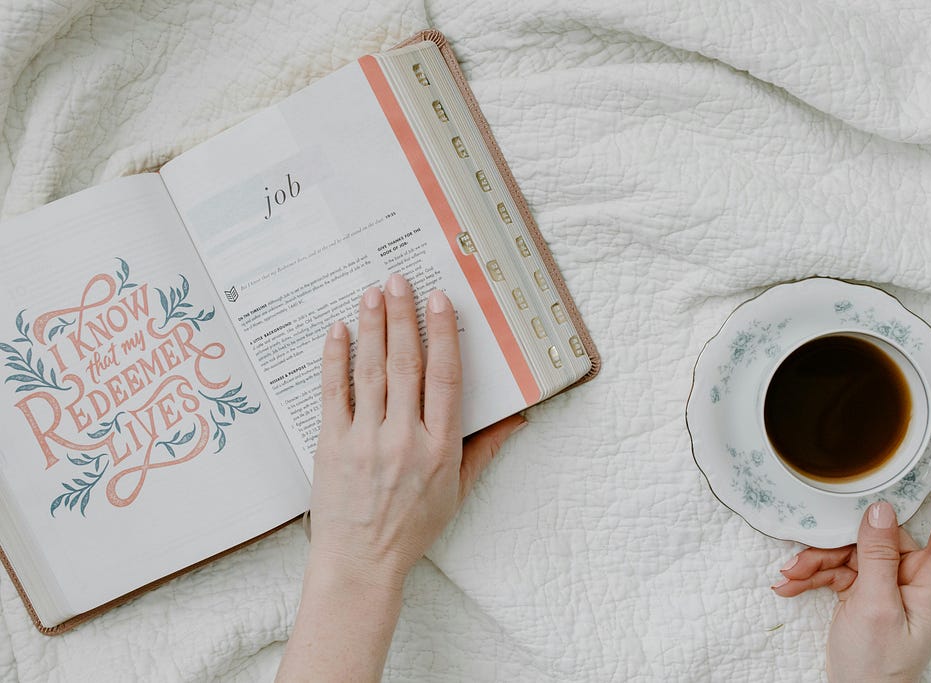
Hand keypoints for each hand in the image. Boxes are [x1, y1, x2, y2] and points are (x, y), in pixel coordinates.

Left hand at [306, 274, 524, 583]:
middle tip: (399, 280)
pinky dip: (335, 360)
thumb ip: (485, 448)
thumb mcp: (458, 491)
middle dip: (403, 317)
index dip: (443, 334)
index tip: (440, 300)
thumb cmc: (412, 528)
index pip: (445, 377)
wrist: (361, 564)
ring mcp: (366, 441)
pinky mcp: (332, 446)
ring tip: (371, 293)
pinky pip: (334, 394)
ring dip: (372, 328)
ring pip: (372, 372)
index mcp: (440, 447)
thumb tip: (518, 418)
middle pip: (406, 365)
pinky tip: (338, 332)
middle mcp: (405, 439)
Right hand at [772, 438, 930, 681]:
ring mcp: (892, 581)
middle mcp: (917, 574)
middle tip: (806, 551)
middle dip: (837, 540)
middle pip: (881, 532)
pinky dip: (814, 574)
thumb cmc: (878, 667)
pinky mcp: (869, 589)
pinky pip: (840, 567)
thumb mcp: (873, 607)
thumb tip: (881, 508)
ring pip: (853, 548)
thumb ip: (877, 554)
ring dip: (817, 561)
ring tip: (792, 576)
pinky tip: (792, 585)